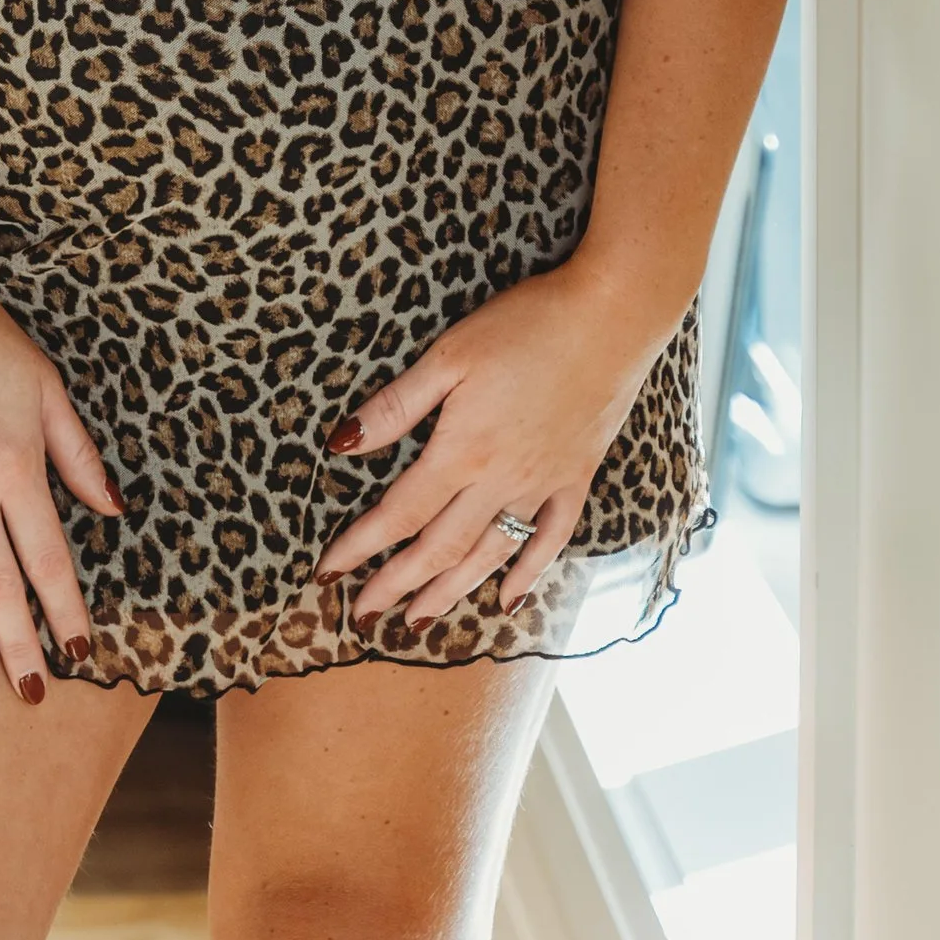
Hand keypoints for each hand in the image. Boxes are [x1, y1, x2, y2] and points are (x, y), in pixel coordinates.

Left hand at [315, 265, 664, 626]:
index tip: (328, 573)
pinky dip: (527, 574)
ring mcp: (542, 484)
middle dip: (397, 584)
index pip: (400, 513)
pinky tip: (508, 599)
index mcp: (461, 450)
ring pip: (489, 554)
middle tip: (366, 617)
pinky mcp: (576, 479)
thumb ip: (396, 406)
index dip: (361, 546)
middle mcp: (500, 480)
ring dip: (450, 591)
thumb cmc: (524, 325)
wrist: (611, 318)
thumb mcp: (448, 355)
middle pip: (439, 546)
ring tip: (419, 620)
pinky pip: (550, 540)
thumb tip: (343, 444)